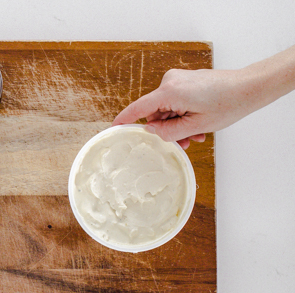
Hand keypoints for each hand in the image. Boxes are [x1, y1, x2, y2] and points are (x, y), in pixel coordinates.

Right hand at [112, 68, 252, 148]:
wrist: (249, 86)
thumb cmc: (228, 104)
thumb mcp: (196, 125)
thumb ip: (169, 131)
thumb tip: (151, 131)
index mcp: (169, 92)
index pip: (138, 109)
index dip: (124, 120)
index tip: (112, 128)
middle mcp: (169, 82)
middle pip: (155, 112)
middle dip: (167, 129)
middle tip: (185, 143)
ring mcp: (177, 79)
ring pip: (166, 110)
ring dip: (177, 124)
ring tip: (196, 135)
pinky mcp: (184, 81)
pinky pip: (175, 102)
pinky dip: (182, 114)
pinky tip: (197, 124)